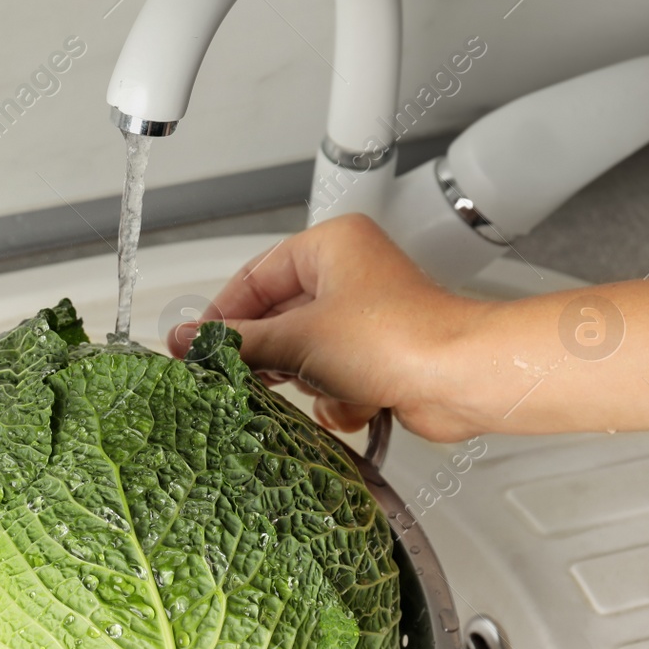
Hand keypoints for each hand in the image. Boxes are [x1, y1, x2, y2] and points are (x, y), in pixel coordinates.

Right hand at [166, 214, 487, 442]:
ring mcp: (364, 318)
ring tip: (319, 386)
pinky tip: (352, 402)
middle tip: (240, 376)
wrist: (460, 379)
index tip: (197, 347)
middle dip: (270, 354)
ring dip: (307, 380)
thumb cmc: (398, 339)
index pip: (255, 276)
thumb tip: (188, 341)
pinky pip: (332, 379)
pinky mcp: (378, 357)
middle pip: (279, 318)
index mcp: (330, 246)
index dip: (223, 315)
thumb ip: (237, 342)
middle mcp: (349, 275)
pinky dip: (336, 398)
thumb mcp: (297, 339)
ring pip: (303, 354)